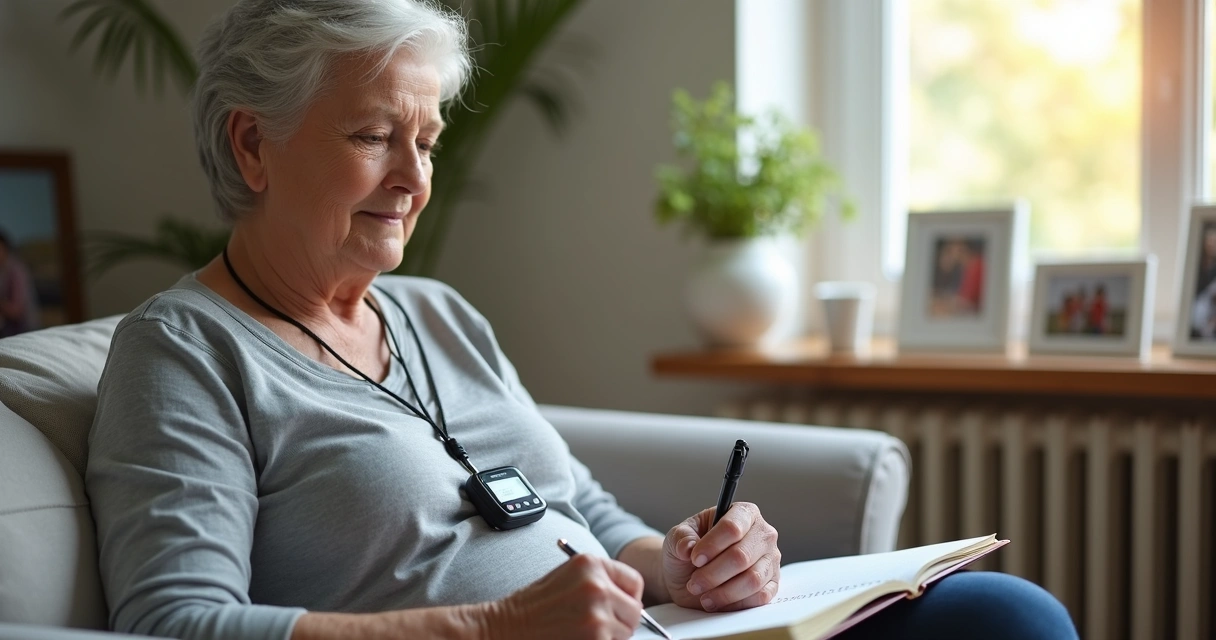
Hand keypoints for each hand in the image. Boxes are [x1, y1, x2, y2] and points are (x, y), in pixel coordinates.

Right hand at [487, 553, 644, 639]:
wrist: (506, 627)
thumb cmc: (533, 605)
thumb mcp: (568, 576)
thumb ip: (600, 580)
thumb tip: (628, 598)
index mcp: (590, 563)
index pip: (634, 582)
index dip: (628, 597)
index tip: (619, 606)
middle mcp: (597, 585)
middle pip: (635, 610)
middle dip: (621, 621)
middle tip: (597, 625)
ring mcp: (597, 614)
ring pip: (625, 632)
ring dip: (610, 636)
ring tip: (582, 631)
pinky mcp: (595, 637)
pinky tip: (578, 638)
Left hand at [662, 502, 780, 611]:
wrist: (690, 576)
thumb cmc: (689, 551)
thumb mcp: (678, 538)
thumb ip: (681, 538)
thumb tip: (688, 547)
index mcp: (743, 513)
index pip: (733, 526)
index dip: (713, 544)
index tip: (695, 558)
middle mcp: (762, 534)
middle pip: (742, 556)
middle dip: (713, 574)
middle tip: (695, 583)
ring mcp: (770, 560)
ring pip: (752, 579)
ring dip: (723, 592)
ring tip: (703, 595)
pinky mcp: (771, 584)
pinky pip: (760, 596)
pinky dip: (736, 602)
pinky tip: (718, 601)